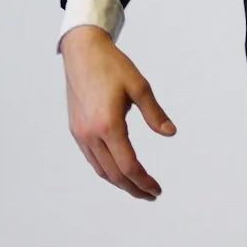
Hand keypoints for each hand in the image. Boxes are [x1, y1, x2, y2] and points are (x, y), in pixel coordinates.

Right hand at [61, 25, 175, 199]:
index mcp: (108, 125)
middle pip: (114, 174)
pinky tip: (118, 169)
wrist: (82, 51)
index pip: (129, 166)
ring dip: (119, 182)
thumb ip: (154, 114)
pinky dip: (106, 170)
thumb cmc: (111, 66)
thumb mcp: (139, 86)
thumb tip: (170, 133)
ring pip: (101, 170)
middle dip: (134, 188)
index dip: (144, 182)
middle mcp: (91, 134)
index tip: (157, 190)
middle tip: (151, 195)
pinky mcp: (76, 129)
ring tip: (137, 186)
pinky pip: (92, 159)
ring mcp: (80, 133)